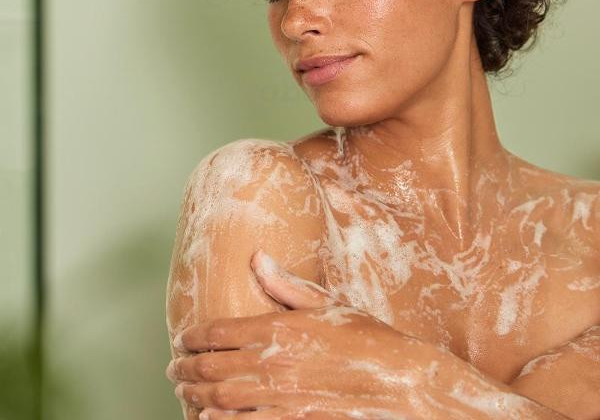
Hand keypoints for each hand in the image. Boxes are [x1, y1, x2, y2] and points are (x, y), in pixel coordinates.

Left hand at [166, 249, 437, 418]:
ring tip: (185, 393)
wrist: (399, 382)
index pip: (219, 332)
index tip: (182, 340)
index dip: (194, 337)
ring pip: (221, 400)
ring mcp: (280, 398)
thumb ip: (286, 284)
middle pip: (213, 367)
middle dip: (187, 369)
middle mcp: (273, 364)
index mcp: (279, 329)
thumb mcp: (327, 303)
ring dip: (196, 396)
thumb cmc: (365, 337)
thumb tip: (257, 258)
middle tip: (173, 370)